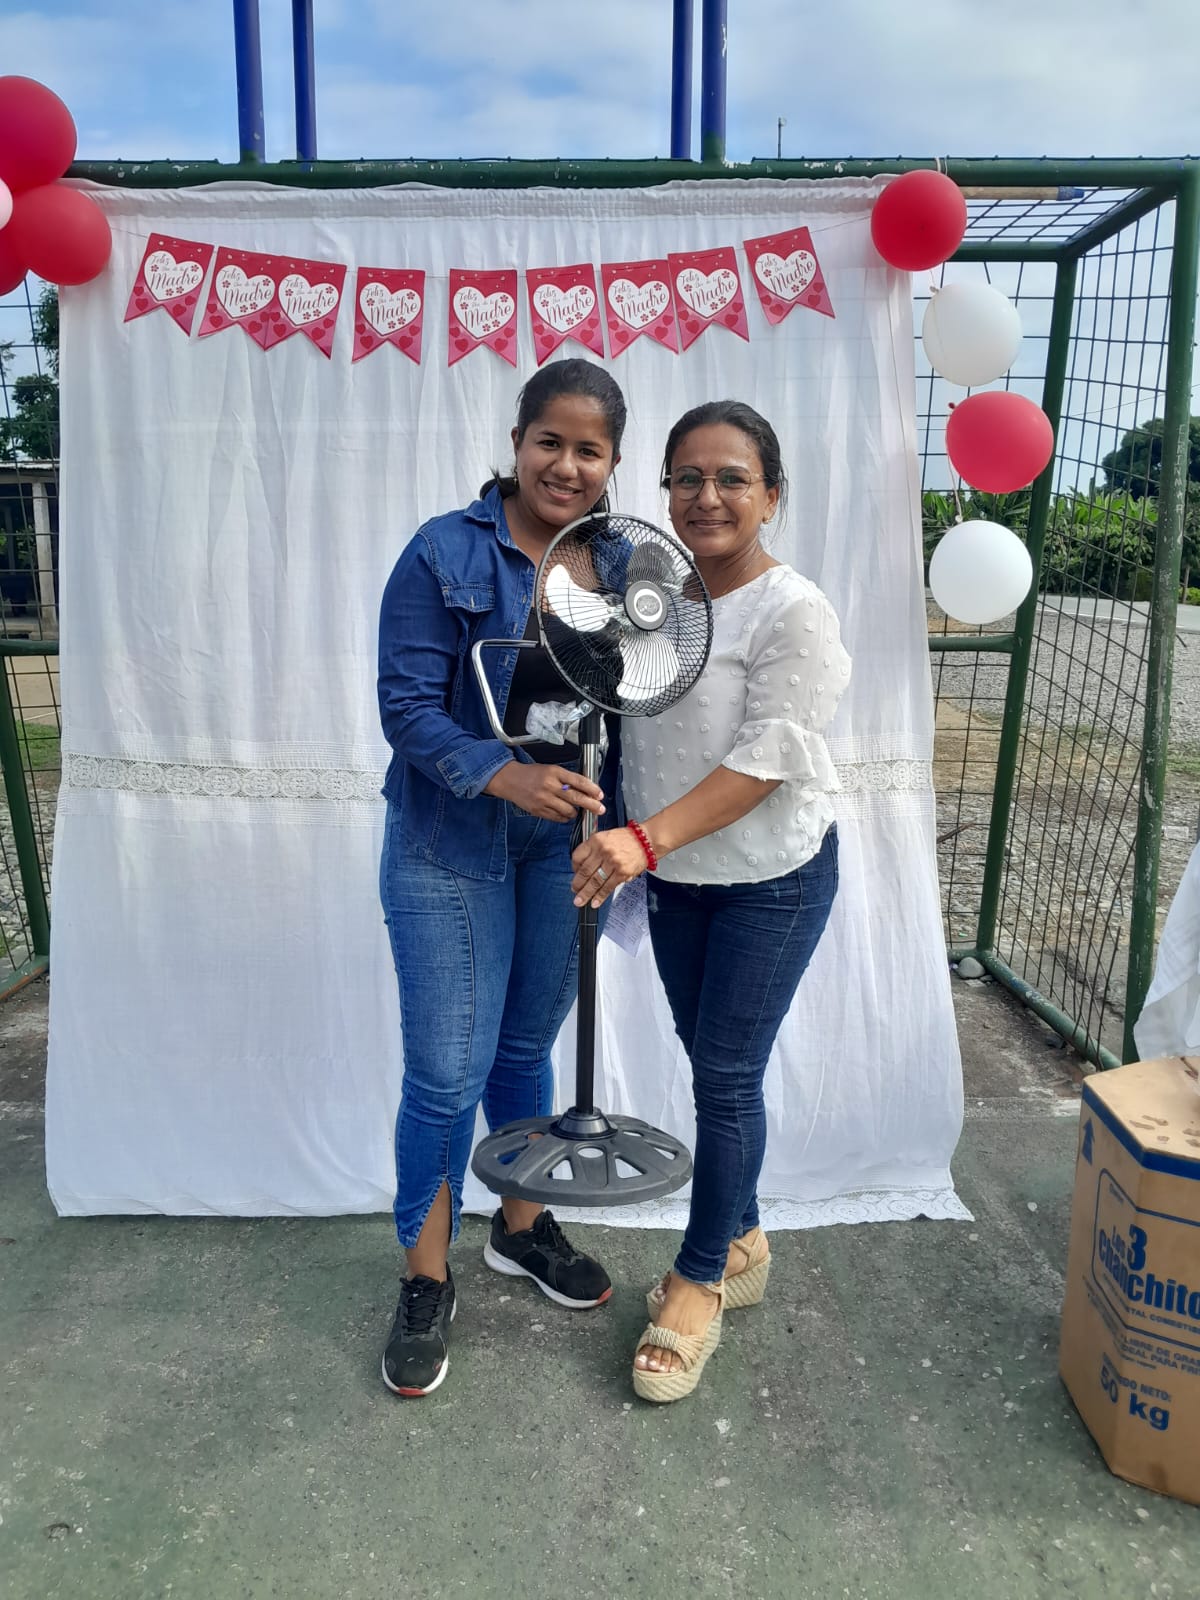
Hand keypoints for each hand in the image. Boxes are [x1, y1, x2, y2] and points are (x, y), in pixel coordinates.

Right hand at [484, 761, 605, 822]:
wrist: (510, 780)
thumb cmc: (532, 774)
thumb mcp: (551, 770)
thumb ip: (567, 779)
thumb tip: (586, 789)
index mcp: (554, 772)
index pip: (578, 781)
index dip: (592, 789)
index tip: (600, 795)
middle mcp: (550, 786)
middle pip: (576, 798)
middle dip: (591, 805)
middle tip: (600, 809)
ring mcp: (543, 800)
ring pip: (568, 811)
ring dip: (576, 812)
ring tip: (576, 810)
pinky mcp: (538, 810)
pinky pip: (558, 818)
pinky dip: (564, 817)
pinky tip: (564, 813)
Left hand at [571, 827, 650, 907]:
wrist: (646, 840)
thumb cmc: (627, 839)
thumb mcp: (605, 837)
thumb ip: (593, 849)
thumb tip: (582, 867)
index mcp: (596, 840)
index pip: (578, 856)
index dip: (573, 868)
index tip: (574, 873)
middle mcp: (603, 851)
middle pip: (585, 871)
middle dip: (577, 884)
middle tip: (574, 891)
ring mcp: (613, 862)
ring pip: (595, 881)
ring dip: (586, 893)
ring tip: (580, 901)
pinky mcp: (622, 873)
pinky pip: (608, 887)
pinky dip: (600, 896)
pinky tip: (595, 902)